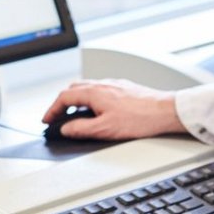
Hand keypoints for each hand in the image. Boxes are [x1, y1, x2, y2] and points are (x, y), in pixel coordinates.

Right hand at [42, 79, 186, 139]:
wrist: (165, 111)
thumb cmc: (140, 118)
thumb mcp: (105, 129)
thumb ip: (81, 129)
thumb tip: (66, 129)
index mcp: (94, 92)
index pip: (64, 97)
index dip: (52, 109)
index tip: (47, 120)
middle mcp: (102, 84)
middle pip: (73, 89)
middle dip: (62, 103)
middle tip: (58, 117)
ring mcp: (114, 84)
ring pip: (87, 88)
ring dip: (76, 100)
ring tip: (75, 114)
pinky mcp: (124, 88)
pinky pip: (100, 90)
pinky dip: (90, 98)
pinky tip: (97, 110)